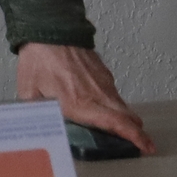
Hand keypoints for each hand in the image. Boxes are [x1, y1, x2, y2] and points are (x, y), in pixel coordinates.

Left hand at [17, 43, 155, 153]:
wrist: (48, 29)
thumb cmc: (38, 60)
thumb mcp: (29, 91)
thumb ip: (38, 114)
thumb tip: (39, 127)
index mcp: (79, 102)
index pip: (116, 122)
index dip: (135, 136)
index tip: (146, 147)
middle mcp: (97, 94)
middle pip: (129, 118)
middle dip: (137, 133)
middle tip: (140, 145)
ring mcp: (103, 82)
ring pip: (123, 107)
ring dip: (125, 120)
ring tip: (121, 130)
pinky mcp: (104, 73)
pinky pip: (114, 94)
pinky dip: (115, 105)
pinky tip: (103, 108)